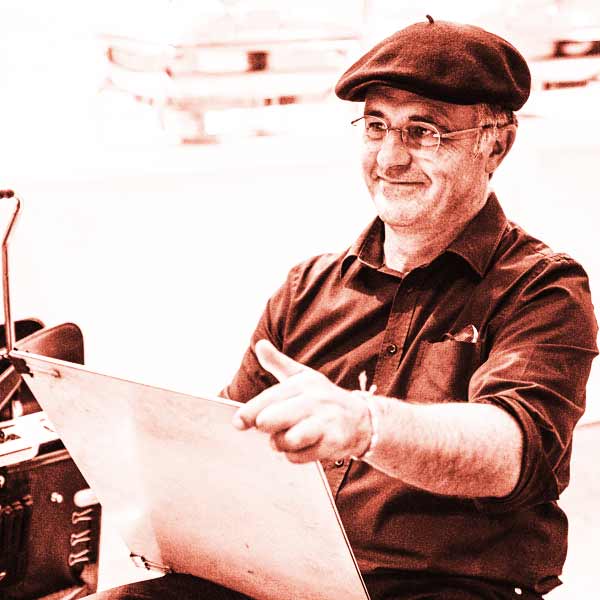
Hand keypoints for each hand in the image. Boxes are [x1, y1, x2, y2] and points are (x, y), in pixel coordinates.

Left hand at [232, 339, 371, 462]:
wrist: (361, 419)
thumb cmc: (324, 398)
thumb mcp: (303, 376)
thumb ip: (278, 363)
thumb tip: (259, 344)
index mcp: (302, 383)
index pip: (269, 398)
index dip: (249, 412)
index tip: (238, 422)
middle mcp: (313, 400)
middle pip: (272, 420)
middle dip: (265, 427)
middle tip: (269, 427)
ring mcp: (324, 421)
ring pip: (286, 440)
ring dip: (280, 443)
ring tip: (287, 438)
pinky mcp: (332, 441)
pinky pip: (300, 456)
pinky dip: (295, 456)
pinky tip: (303, 446)